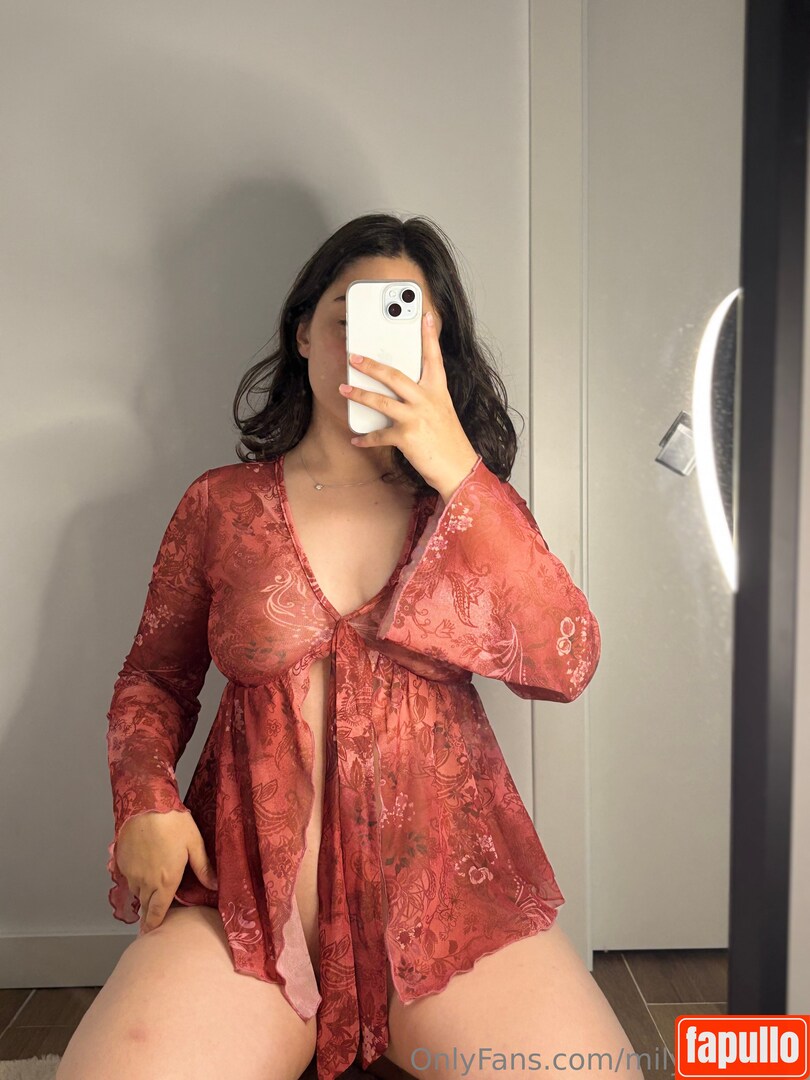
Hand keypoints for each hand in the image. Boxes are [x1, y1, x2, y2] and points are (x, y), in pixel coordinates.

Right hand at [116, 809, 217, 933]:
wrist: (146, 805)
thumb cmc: (172, 822)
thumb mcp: (194, 844)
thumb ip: (203, 868)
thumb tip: (213, 885)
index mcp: (165, 882)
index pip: (157, 912)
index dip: (154, 925)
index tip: (151, 935)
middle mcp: (145, 882)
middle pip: (145, 904)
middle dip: (149, 912)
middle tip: (152, 917)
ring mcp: (131, 873)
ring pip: (136, 890)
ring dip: (143, 892)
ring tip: (151, 887)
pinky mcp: (121, 862)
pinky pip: (128, 877)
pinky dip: (134, 877)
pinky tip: (142, 867)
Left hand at [339, 311, 479, 501]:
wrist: (458, 467)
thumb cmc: (449, 439)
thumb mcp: (442, 410)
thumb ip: (425, 396)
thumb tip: (400, 387)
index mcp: (438, 390)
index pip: (433, 357)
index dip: (429, 335)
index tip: (424, 315)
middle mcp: (427, 400)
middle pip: (394, 376)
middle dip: (371, 365)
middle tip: (354, 357)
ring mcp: (416, 418)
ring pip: (381, 401)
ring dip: (359, 395)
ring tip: (344, 389)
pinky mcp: (407, 437)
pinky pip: (379, 435)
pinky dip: (365, 438)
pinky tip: (356, 439)